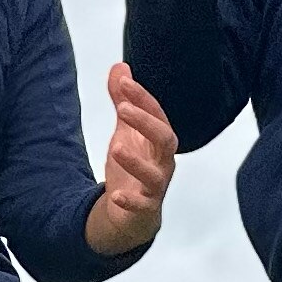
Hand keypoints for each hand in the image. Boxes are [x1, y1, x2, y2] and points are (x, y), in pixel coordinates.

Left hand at [84, 63, 175, 255]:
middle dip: (146, 123)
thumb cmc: (134, 168)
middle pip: (165, 139)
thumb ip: (124, 102)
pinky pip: (142, 205)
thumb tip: (121, 67)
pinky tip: (115, 196)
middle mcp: (163, 162)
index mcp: (160, 142)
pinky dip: (130, 201)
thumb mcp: (125, 131)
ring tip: (116, 146)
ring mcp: (156, 186)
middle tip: (122, 108)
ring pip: (155, 174)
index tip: (125, 82)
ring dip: (136, 161)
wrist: (134, 214)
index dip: (143, 99)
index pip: (158, 116)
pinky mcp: (145, 208)